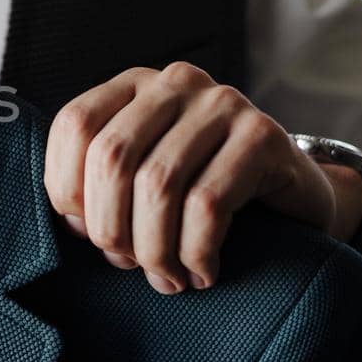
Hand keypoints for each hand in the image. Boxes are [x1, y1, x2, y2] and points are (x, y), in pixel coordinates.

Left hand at [44, 63, 361, 293]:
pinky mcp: (263, 135)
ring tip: (166, 278)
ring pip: (159, 184)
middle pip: (112, 157)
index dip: (67, 187)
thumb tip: (74, 223)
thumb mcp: (143, 180)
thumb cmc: (203, 193)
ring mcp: (223, 103)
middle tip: (129, 265)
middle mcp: (176, 83)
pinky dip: (196, 251)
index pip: (75, 125)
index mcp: (134, 87)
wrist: (294, 196)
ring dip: (155, 248)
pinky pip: (208, 203)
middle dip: (110, 227)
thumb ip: (103, 187)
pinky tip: (202, 272)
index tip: (84, 232)